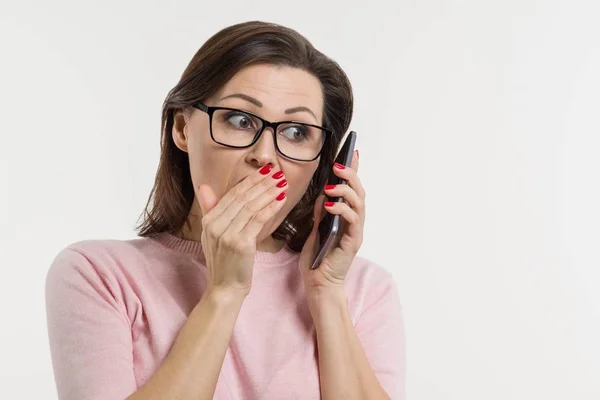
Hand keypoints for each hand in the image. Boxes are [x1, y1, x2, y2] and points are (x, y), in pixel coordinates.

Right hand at [196, 164, 287, 296]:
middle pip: (242, 198)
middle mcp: (215, 225)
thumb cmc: (223, 262)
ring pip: (251, 207)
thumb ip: (210, 209)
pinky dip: (271, 208)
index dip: (249, 181)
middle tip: (277, 173)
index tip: (264, 172)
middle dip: (262, 183)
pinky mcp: (240, 243)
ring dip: (269, 192)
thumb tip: (204, 187)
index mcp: (209, 221)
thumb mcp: (212, 234)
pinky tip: (281, 200)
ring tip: (282, 183)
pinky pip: (258, 220)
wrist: (224, 288)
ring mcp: (227, 234)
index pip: (232, 195)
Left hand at [299, 150, 364, 292]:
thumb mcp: (315, 230)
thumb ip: (320, 212)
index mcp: (345, 217)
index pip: (351, 190)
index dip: (353, 171)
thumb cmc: (316, 260)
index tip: (351, 152)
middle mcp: (354, 222)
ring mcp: (355, 231)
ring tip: (332, 185)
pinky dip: (343, 209)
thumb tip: (322, 193)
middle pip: (359, 192)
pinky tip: (330, 205)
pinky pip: (353, 220)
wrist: (318, 284)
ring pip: (359, 203)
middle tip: (339, 165)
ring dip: (346, 191)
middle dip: (351, 175)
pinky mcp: (354, 242)